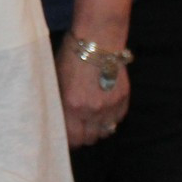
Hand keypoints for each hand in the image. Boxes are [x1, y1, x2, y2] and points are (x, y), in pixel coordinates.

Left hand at [55, 34, 128, 148]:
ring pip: (104, 132)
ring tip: (90, 122)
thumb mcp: (58, 79)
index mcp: (72, 105)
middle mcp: (92, 110)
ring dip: (97, 130)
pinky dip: (110, 119)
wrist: (98, 40)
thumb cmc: (72, 56)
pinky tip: (103, 111)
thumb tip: (59, 117)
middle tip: (78, 131)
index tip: (65, 139)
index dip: (68, 141)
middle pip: (89, 139)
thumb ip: (60, 101)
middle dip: (82, 137)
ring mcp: (110, 106)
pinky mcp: (123, 100)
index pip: (71, 137)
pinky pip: (117, 120)